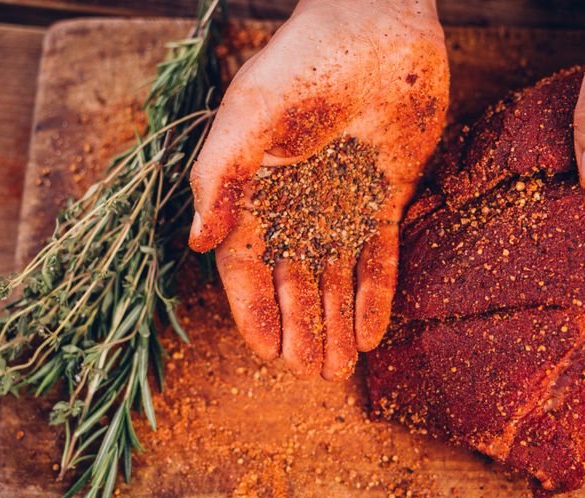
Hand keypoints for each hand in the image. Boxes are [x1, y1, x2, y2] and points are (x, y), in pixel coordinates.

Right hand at [189, 0, 447, 377]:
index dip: (256, 312)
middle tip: (313, 376)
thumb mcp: (249, 115)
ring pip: (337, 279)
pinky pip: (380, 257)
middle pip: (295, 283)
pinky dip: (377, 294)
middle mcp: (296, 208)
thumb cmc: (303, 63)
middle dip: (304, 330)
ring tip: (342, 369)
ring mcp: (342, 206)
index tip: (268, 354)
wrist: (376, 29)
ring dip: (339, 324)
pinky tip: (374, 333)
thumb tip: (200, 243)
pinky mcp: (384, 199)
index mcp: (255, 194)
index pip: (248, 268)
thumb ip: (220, 176)